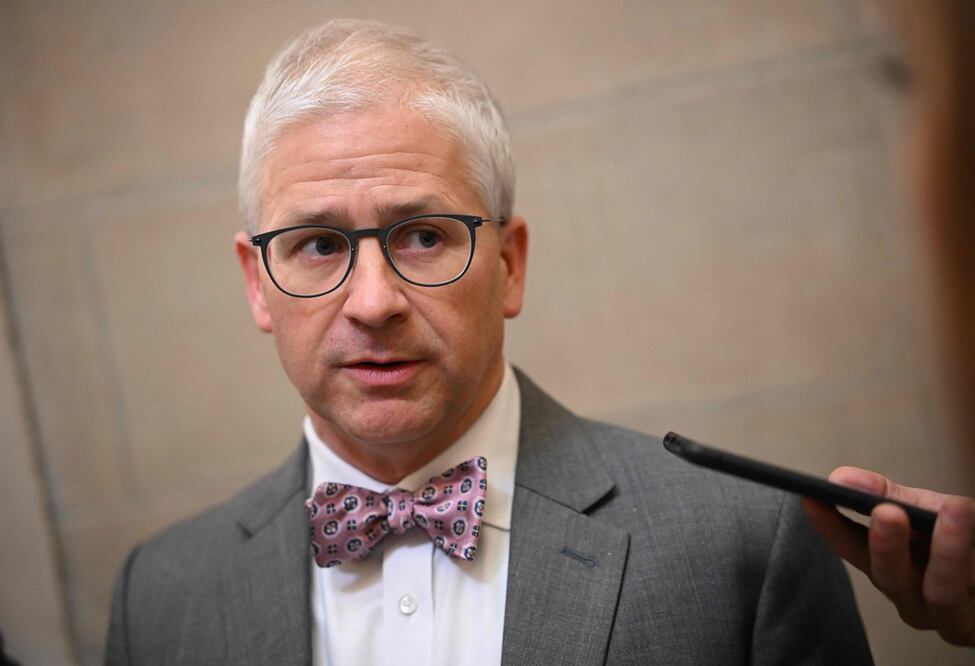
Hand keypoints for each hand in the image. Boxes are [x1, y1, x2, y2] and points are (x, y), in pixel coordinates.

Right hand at [801, 467, 974, 646]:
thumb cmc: (959, 541)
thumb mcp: (922, 510)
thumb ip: (884, 495)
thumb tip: (840, 478)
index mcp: (887, 568)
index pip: (848, 547)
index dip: (829, 525)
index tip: (811, 498)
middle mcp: (910, 597)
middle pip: (889, 578)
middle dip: (886, 546)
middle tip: (886, 512)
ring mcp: (947, 615)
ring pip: (940, 592)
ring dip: (948, 551)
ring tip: (956, 509)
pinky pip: (974, 587)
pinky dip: (972, 550)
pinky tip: (967, 516)